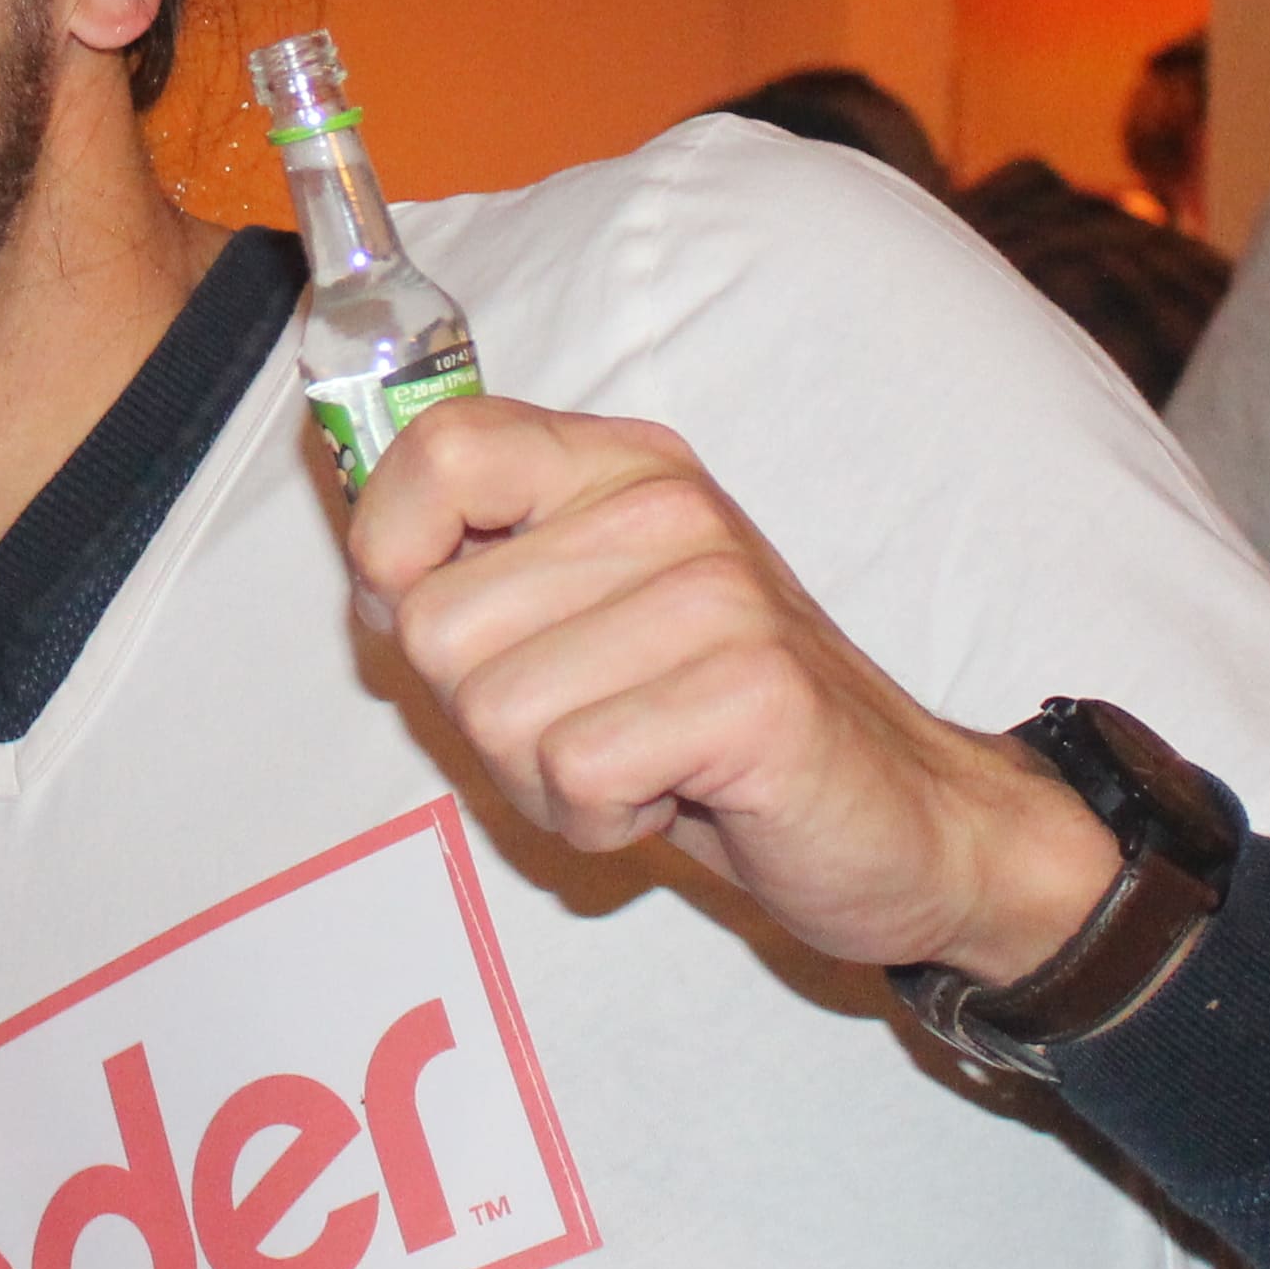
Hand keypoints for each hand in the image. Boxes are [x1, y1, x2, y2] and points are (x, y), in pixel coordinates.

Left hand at [342, 394, 1124, 982]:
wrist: (902, 818)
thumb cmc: (714, 727)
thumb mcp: (592, 616)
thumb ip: (488, 570)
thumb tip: (367, 564)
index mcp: (616, 466)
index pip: (436, 448)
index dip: (390, 552)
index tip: (434, 623)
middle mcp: (664, 504)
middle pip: (438, 625)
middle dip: (484, 720)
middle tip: (591, 729)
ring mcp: (713, 591)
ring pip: (494, 712)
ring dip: (546, 782)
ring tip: (643, 762)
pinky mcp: (750, 691)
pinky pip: (573, 773)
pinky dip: (602, 820)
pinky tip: (678, 798)